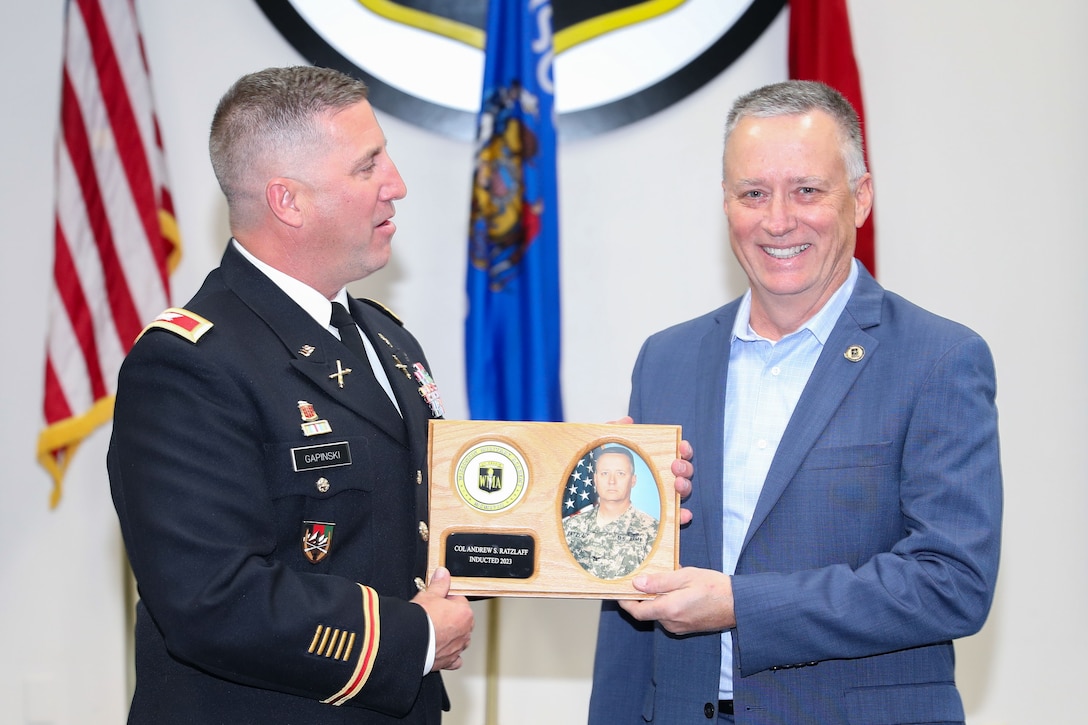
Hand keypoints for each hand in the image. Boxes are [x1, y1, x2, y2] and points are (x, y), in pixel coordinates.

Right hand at [412, 567, 473, 670]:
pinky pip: (455, 658)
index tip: (437, 602)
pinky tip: (442, 650)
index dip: (446, 600)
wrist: (409, 642)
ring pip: (459, 638)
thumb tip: (443, 573)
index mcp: (464, 613)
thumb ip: (439, 584)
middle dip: (450, 618)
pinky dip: (450, 654)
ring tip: (435, 631)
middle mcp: (465, 631)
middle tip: (433, 615)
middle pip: (461, 620)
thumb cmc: (420, 620)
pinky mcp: (450, 661)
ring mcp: (458, 647)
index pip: (459, 601)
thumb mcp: (428, 595)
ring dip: (451, 635)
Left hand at [608, 416, 693, 524]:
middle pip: (685, 471)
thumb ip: (616, 430)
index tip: (681, 446)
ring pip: (684, 490)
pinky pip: (676, 515)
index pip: (679, 452)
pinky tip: (684, 514)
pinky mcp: (663, 511)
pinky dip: (682, 515)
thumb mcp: (610, 445)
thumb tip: (627, 420)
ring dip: (685, 486)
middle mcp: (668, 476)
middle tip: (675, 466)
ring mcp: (667, 493)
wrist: (606, 494)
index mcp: (660, 459)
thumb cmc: (615, 466)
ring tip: (677, 484)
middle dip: (684, 467)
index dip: (684, 449)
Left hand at [618, 567, 733, 634]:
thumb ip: (659, 582)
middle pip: (647, 612)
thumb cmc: (714, 587)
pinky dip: (667, 604)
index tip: (619, 591)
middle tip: (641, 578)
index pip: (637, 611)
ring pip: (659, 613)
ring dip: (656, 599)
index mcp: (668, 610)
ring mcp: (680, 627)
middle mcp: (671, 623)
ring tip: (663, 580)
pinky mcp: (687, 627)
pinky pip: (670, 616)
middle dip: (641, 597)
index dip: (625, 602)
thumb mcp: (685, 576)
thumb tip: (637, 583)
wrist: (738, 604)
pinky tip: (676, 590)